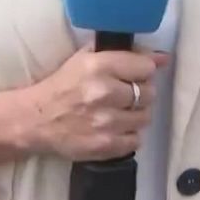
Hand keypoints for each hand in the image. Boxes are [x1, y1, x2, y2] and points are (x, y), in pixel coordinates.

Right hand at [19, 45, 166, 161]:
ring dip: (136, 114)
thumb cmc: (63, 85)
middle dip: (141, 93)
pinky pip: (136, 139)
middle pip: (149, 93)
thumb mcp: (86, 59)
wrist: (36, 119)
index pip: (146, 67)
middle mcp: (104, 92)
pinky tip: (115, 128)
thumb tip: (163, 58)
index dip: (143, 71)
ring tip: (120, 112)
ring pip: (145, 117)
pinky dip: (128, 134)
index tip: (135, 75)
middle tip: (125, 94)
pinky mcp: (106, 145)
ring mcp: (106, 121)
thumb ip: (125, 54)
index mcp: (98, 66)